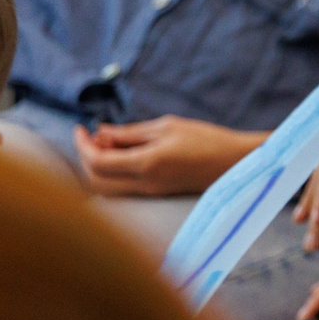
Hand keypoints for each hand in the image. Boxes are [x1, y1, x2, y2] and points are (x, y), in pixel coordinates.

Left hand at [72, 116, 263, 196]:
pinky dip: (113, 172)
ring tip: (109, 143)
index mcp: (147, 163)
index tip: (82, 127)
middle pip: (95, 180)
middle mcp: (145, 183)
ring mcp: (151, 192)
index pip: (97, 161)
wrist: (237, 163)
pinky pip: (123, 187)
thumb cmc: (206, 138)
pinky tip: (124, 153)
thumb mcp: (167, 126)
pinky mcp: (158, 193)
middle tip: (92, 136)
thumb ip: (130, 132)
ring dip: (98, 167)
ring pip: (106, 188)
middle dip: (86, 157)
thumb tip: (101, 132)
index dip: (82, 144)